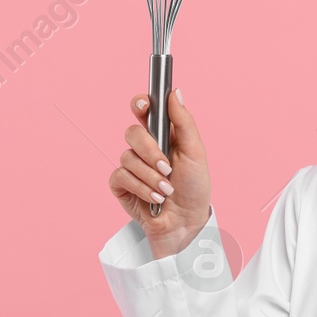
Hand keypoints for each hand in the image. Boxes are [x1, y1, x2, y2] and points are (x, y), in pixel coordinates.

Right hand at [108, 89, 210, 257]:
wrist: (186, 223)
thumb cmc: (194, 188)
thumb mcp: (195, 153)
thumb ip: (184, 122)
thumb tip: (174, 93)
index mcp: (162, 134)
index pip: (143, 110)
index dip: (140, 103)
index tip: (144, 105)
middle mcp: (145, 147)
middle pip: (132, 133)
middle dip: (150, 151)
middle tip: (167, 167)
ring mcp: (131, 166)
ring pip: (127, 157)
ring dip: (150, 177)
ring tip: (166, 191)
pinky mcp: (121, 184)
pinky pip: (121, 176)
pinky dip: (140, 188)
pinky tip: (154, 198)